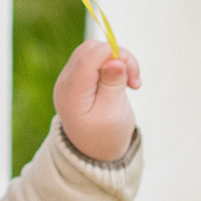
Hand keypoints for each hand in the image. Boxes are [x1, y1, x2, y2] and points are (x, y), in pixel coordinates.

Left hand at [53, 38, 140, 162]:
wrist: (95, 151)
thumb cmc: (105, 137)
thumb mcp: (112, 114)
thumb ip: (112, 85)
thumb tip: (114, 60)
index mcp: (71, 93)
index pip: (88, 57)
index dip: (113, 54)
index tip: (131, 74)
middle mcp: (66, 82)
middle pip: (91, 49)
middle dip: (118, 56)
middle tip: (134, 79)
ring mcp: (71, 78)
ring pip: (95, 50)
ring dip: (118, 60)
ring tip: (131, 81)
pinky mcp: (80, 77)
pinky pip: (96, 58)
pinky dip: (114, 64)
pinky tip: (125, 81)